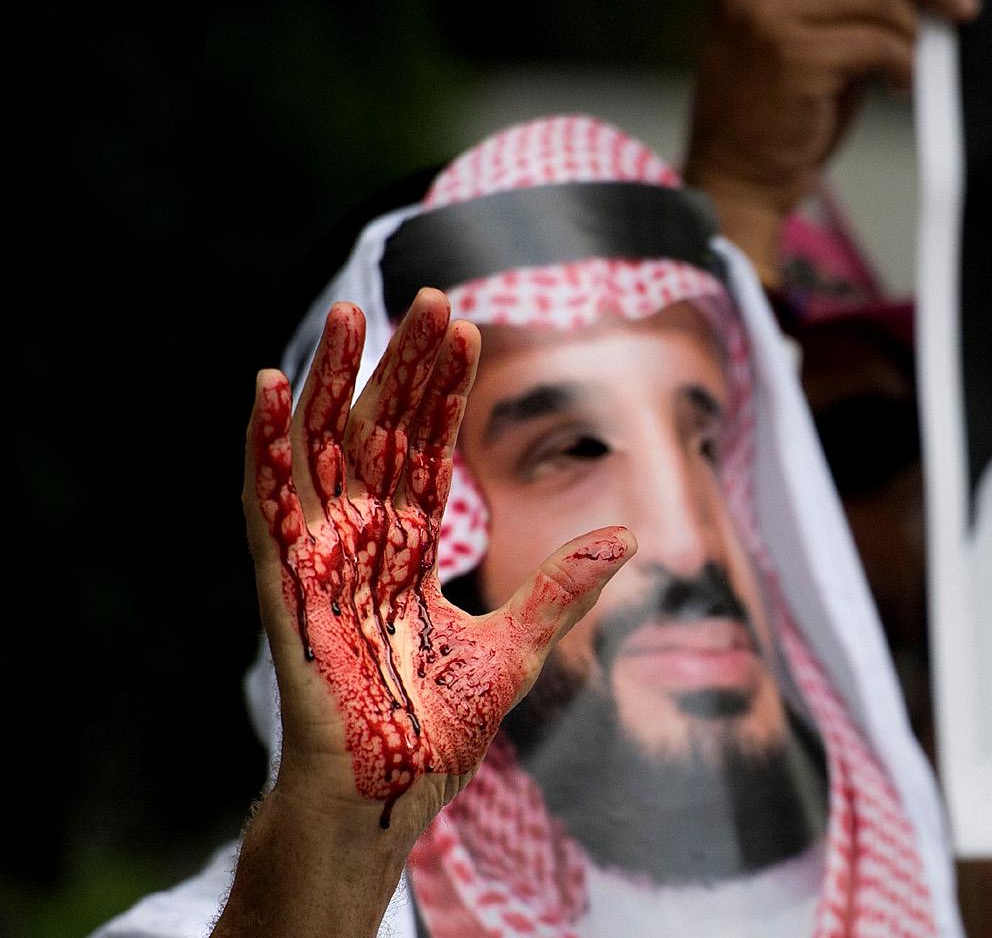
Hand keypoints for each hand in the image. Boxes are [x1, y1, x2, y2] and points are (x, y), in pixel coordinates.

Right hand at [244, 289, 634, 835]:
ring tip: (346, 314)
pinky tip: (270, 386)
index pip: (426, 449)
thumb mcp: (518, 646)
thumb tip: (627, 537)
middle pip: (379, 432)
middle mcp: (360, 541)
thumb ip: (563, 587)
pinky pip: (267, 502)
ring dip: (329, 381)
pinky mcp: (287, 583)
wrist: (395, 793)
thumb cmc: (440, 733)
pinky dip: (265, 444)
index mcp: (406, 550)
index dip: (443, 390)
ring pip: (321, 449)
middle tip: (432, 297)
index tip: (469, 327)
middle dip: (401, 365)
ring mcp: (320, 557)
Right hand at [685, 0, 977, 278]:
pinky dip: (904, 63)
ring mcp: (767, 17)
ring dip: (914, 28)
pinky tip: (900, 88)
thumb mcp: (797, 31)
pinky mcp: (793, 57)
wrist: (737, 177)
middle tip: (962, 6)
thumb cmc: (779, 109)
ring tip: (913, 63)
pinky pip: (879, 42)